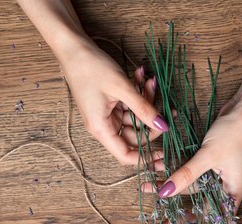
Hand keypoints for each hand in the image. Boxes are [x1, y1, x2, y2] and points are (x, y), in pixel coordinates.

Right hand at [60, 37, 167, 167]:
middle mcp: (104, 125)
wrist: (73, 47)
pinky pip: (130, 106)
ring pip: (136, 118)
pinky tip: (142, 77)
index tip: (165, 152)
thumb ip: (144, 109)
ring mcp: (108, 114)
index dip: (146, 158)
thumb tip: (164, 126)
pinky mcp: (111, 103)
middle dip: (152, 120)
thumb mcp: (122, 88)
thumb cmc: (91, 68)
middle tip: (168, 108)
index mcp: (101, 129)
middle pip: (135, 136)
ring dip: (147, 101)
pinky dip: (139, 94)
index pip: (125, 155)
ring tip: (151, 81)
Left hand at [142, 99, 241, 223]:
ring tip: (150, 194)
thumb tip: (165, 193)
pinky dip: (176, 175)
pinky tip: (158, 175)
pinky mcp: (210, 163)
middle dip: (182, 220)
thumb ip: (186, 175)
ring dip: (173, 193)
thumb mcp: (208, 156)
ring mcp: (217, 175)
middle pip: (202, 210)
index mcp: (232, 192)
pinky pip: (191, 175)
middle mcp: (225, 188)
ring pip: (192, 191)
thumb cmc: (235, 134)